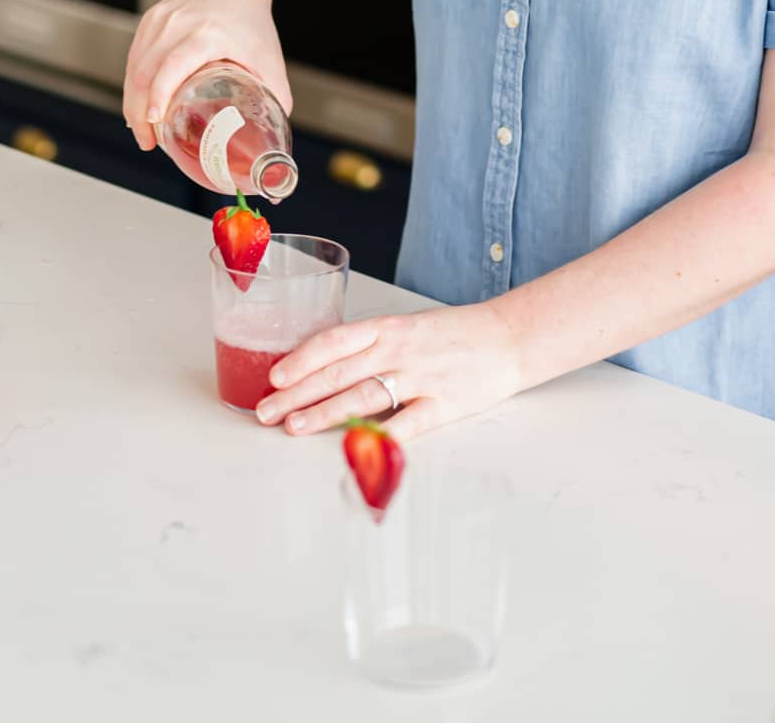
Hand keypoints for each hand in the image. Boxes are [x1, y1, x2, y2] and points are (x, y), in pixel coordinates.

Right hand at [121, 0, 290, 148]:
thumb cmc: (251, 19)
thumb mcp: (269, 57)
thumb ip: (276, 95)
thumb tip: (273, 136)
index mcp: (208, 32)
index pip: (174, 64)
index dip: (160, 94)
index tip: (154, 121)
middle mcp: (179, 23)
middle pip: (145, 70)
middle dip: (140, 112)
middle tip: (148, 141)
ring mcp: (161, 19)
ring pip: (134, 65)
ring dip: (133, 101)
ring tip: (143, 130)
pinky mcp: (150, 19)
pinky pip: (134, 55)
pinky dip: (133, 83)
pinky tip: (139, 103)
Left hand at [254, 302, 521, 443]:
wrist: (508, 337)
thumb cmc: (454, 334)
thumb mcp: (408, 327)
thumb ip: (370, 345)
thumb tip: (323, 368)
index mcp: (389, 326)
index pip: (335, 341)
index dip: (301, 359)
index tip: (274, 376)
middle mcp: (400, 349)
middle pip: (339, 372)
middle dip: (297, 393)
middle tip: (266, 410)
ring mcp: (421, 377)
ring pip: (363, 396)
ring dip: (324, 413)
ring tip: (293, 427)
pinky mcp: (443, 405)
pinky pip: (406, 424)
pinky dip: (380, 436)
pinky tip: (354, 448)